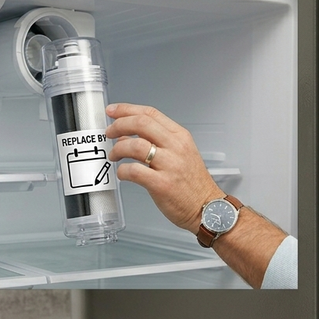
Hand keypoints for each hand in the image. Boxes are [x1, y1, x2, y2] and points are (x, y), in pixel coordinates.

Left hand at [105, 103, 221, 231]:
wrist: (208, 208)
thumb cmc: (194, 185)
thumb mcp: (181, 155)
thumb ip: (156, 142)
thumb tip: (126, 137)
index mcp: (180, 137)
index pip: (150, 113)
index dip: (127, 109)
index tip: (113, 111)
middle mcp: (176, 147)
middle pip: (141, 123)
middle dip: (118, 125)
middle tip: (109, 133)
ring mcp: (170, 165)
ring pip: (135, 145)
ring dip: (117, 149)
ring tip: (114, 156)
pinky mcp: (162, 184)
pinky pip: (134, 171)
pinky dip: (123, 171)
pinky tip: (123, 174)